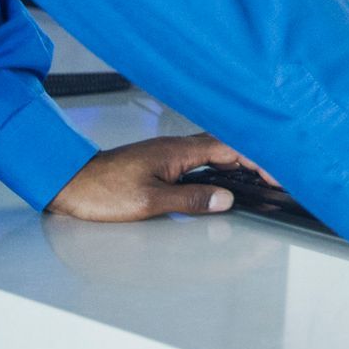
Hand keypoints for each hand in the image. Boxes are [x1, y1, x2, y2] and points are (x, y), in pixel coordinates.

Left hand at [45, 132, 279, 221]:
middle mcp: (177, 146)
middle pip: (228, 146)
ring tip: (259, 175)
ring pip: (215, 151)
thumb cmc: (103, 190)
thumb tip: (225, 200)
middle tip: (277, 176)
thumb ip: (190, 201)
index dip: (258, 160)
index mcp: (179, 151)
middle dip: (256, 158)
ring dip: (239, 160)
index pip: (231, 149)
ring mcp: (170, 152)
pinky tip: (222, 178)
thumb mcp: (149, 202)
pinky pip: (201, 158)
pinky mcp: (162, 161)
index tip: (277, 173)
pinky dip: (220, 166)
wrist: (70, 182)